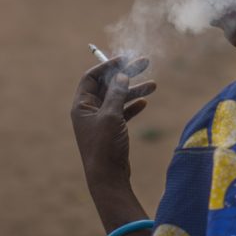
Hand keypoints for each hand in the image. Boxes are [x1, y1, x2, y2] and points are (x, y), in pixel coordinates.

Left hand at [70, 56, 155, 190]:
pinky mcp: (111, 130)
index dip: (107, 65)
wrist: (108, 177)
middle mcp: (89, 111)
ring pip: (118, 98)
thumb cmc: (105, 146)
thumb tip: (121, 75)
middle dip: (126, 74)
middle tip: (145, 63)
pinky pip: (122, 112)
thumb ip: (116, 93)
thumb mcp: (111, 116)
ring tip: (154, 85)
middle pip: (108, 85)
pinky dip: (133, 106)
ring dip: (134, 90)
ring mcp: (100, 120)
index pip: (92, 77)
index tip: (125, 59)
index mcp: (81, 105)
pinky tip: (145, 103)